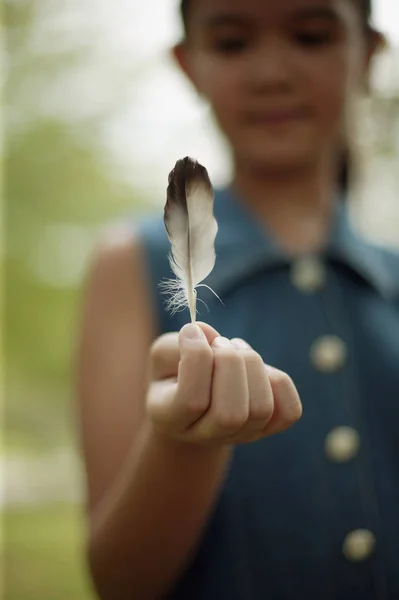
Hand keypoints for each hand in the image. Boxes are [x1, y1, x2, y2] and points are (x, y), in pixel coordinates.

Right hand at [146, 322, 301, 444]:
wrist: (194, 401)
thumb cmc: (175, 373)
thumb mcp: (165, 355)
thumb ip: (177, 344)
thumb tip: (206, 333)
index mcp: (170, 420)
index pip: (191, 402)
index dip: (196, 358)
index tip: (191, 332)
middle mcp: (206, 436)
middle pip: (231, 414)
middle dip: (230, 363)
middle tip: (219, 343)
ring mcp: (240, 435)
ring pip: (260, 409)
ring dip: (252, 365)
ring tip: (237, 349)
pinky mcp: (269, 427)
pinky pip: (289, 412)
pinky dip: (278, 381)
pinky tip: (256, 369)